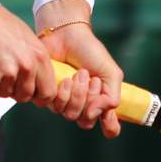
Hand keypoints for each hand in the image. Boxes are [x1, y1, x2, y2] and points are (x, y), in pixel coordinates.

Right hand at [0, 0, 56, 103]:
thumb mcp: (26, 38)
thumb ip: (35, 59)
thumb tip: (39, 80)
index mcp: (40, 56)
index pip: (48, 92)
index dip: (39, 95)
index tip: (30, 91)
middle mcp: (28, 66)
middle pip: (26, 96)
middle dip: (15, 90)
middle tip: (5, 73)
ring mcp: (10, 73)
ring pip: (6, 94)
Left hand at [35, 0, 122, 138]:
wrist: (67, 35)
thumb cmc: (89, 51)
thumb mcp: (110, 73)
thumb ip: (112, 97)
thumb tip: (95, 115)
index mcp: (101, 100)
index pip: (108, 125)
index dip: (110, 127)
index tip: (108, 120)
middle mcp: (83, 104)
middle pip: (86, 121)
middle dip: (91, 100)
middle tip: (93, 80)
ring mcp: (65, 101)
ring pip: (71, 115)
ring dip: (78, 95)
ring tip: (80, 74)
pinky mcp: (49, 95)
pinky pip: (56, 107)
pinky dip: (64, 93)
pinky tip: (66, 78)